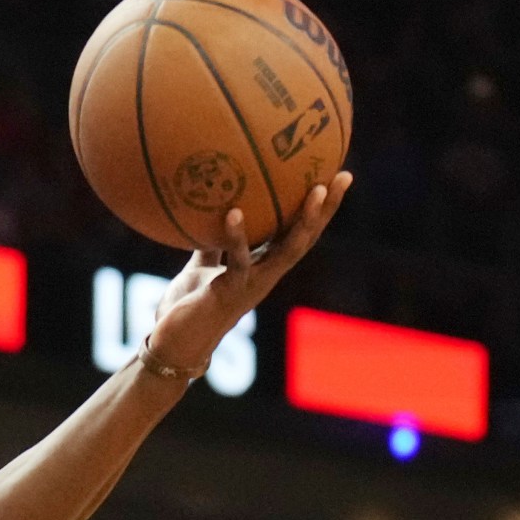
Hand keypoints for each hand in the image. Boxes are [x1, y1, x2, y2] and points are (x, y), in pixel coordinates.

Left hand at [145, 171, 352, 377]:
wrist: (176, 343)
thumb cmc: (189, 305)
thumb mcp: (202, 266)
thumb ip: (212, 242)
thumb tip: (211, 207)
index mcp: (264, 265)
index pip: (299, 232)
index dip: (319, 208)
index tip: (335, 176)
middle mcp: (267, 274)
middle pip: (307, 238)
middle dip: (328, 209)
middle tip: (342, 177)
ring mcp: (254, 283)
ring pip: (289, 250)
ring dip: (306, 221)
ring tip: (316, 190)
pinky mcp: (231, 291)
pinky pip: (239, 261)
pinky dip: (237, 235)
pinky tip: (235, 212)